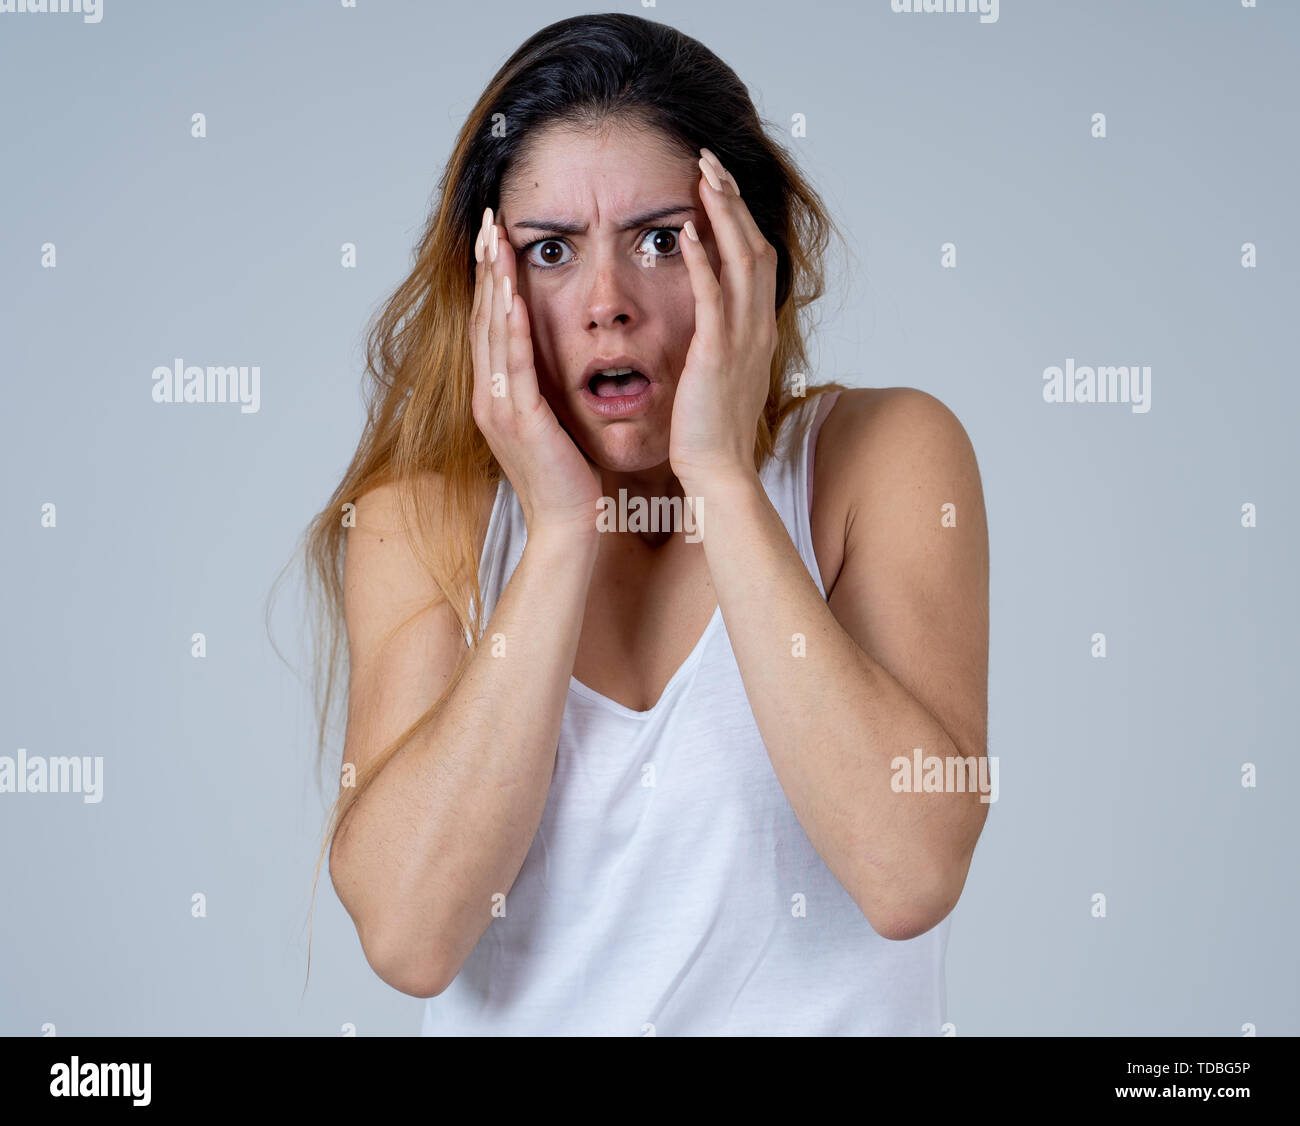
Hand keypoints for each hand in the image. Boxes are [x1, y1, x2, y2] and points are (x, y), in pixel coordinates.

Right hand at [470, 207, 602, 538]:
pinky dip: (511, 329)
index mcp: (496, 397)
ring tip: (496, 240)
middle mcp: (489, 398)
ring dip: (494, 284)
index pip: (489, 326)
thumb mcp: (554, 426)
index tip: (495, 239)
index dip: (490, 280)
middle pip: (482, 318)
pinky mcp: (520, 420)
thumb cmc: (569, 482)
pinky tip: (513, 297)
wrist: (569, 529)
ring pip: (492, 333)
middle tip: (488, 221)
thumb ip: (547, 392)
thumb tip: (557, 362)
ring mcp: (499, 408)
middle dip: (486, 267)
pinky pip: (513, 366)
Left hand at [668, 147, 778, 490]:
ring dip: (723, 214)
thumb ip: (718, 348)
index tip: (717, 187)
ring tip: (703, 174)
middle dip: (733, 200)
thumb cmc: (712, 436)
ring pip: (740, 261)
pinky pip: (713, 298)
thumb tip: (708, 331)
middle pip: (754, 246)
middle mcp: (755, 329)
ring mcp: (741, 341)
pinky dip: (704, 262)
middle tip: (709, 160)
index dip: (739, 220)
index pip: (754, 261)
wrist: (718, 475)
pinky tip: (689, 232)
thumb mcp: (720, 381)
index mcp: (755, 334)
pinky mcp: (716, 356)